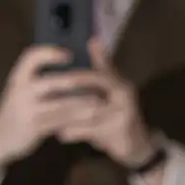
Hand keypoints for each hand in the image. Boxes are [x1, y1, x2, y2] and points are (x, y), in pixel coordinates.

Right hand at [0, 45, 123, 176]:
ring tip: (100, 101)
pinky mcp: (35, 127)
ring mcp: (28, 110)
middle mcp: (21, 90)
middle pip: (56, 81)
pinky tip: (88, 117)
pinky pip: (61, 121)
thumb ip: (39, 79)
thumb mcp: (20, 91)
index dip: (51, 52)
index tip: (69, 54)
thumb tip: (70, 64)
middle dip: (80, 80)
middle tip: (98, 80)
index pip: (32, 56)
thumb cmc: (16, 111)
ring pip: (63, 104)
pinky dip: (77, 119)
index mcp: (18, 77)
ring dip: (84, 102)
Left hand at [47, 42, 156, 167]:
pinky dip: (74, 133)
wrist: (135, 146)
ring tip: (48, 116)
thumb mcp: (109, 91)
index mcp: (120, 83)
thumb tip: (92, 39)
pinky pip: (91, 132)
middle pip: (97, 84)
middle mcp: (125, 95)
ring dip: (67, 114)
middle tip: (49, 88)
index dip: (82, 67)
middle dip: (72, 84)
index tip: (61, 64)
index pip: (101, 70)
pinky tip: (61, 135)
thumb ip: (101, 68)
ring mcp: (124, 114)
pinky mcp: (119, 133)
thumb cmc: (115, 115)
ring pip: (90, 111)